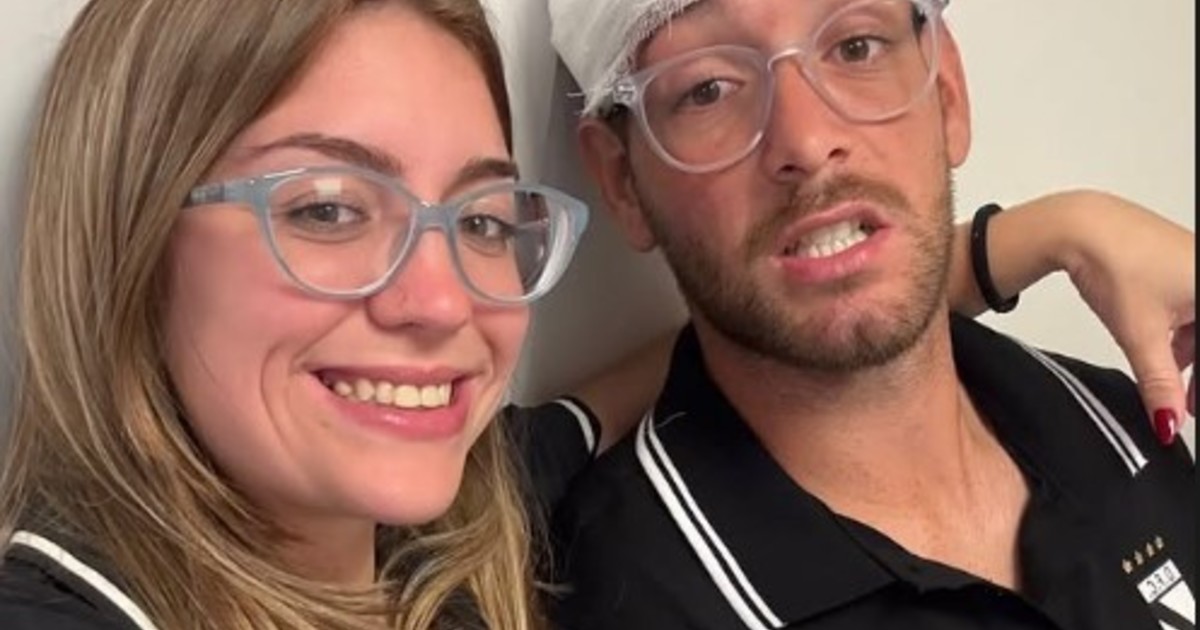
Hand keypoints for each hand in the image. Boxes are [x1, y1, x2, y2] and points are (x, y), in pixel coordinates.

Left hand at [1055, 191, 1194, 444]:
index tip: (1193, 410)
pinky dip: (1185, 338)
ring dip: (1194, 360)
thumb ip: (1159, 383)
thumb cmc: (1117, 262)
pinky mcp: (1186, 268)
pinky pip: (1197, 311)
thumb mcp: (1141, 334)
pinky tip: (1168, 358)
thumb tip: (1169, 421)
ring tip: (1177, 393)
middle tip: (1190, 409)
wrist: (1082, 226)